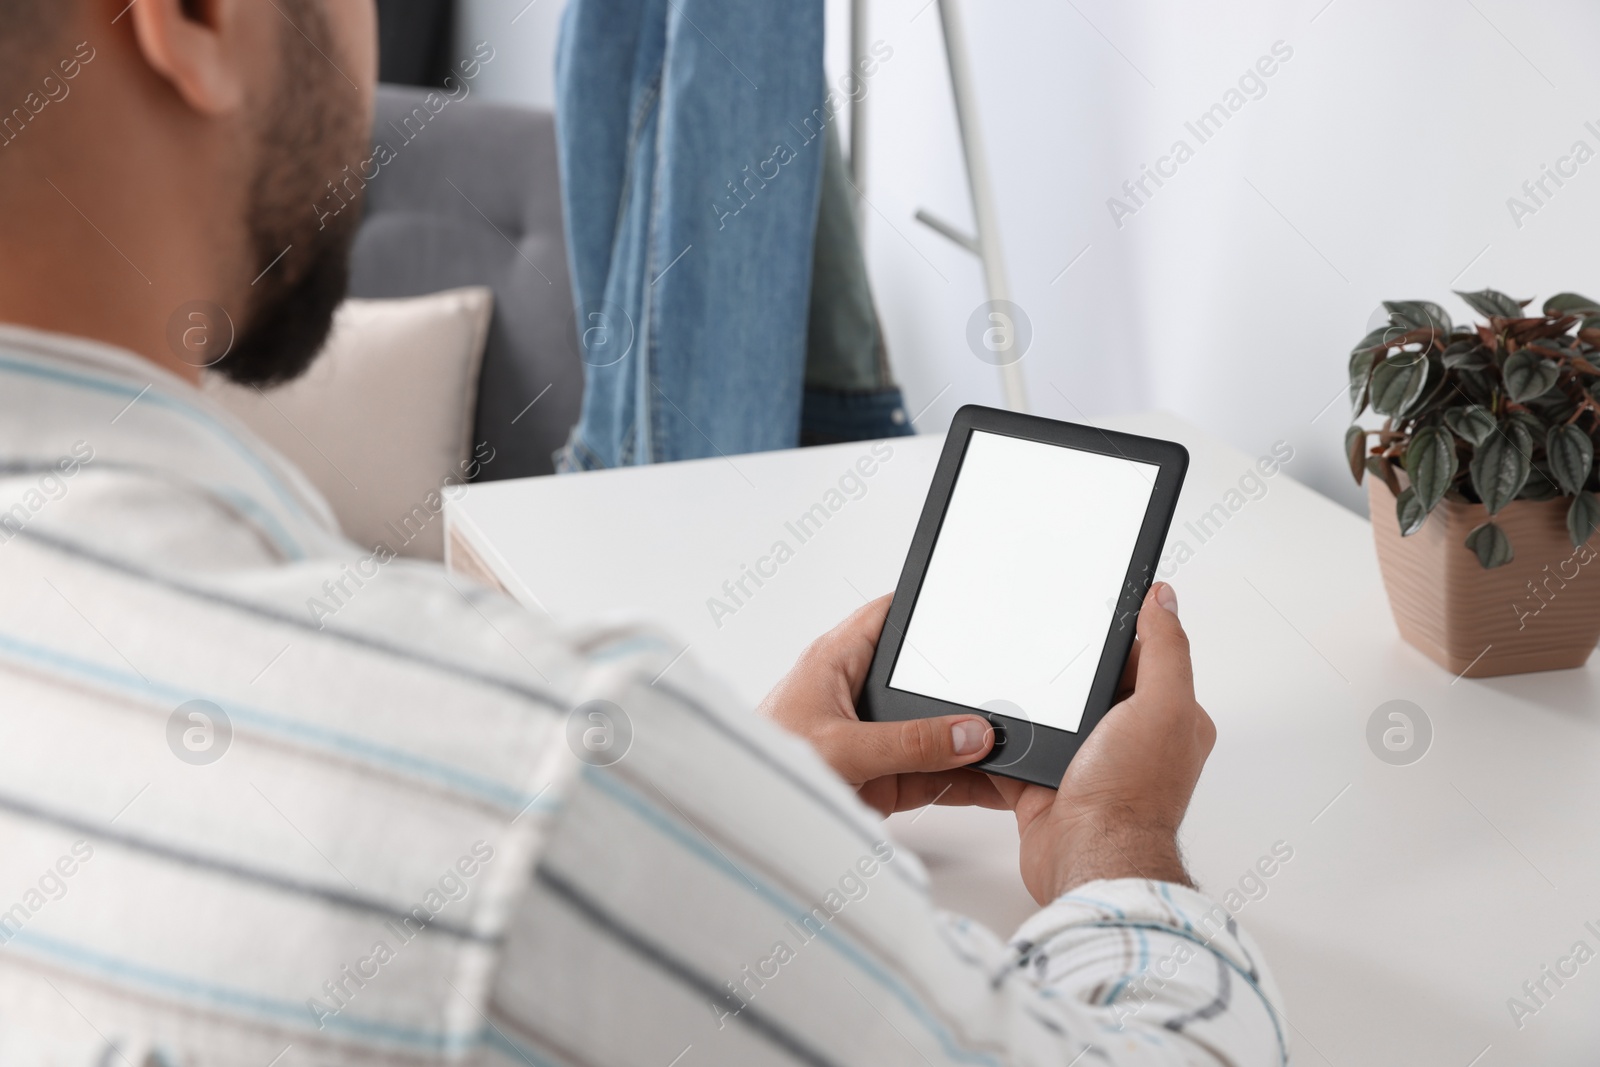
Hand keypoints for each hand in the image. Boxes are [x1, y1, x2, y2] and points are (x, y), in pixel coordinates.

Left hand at [759, 596, 1008, 815]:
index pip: (889, 616)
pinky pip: (931, 773)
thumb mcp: (842, 748)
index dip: (928, 608)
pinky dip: (961, 780)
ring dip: (968, 743)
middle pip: (923, 681)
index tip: (973, 608)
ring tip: (1014, 746)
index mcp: (836, 661)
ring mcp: (872, 738)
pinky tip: (994, 783)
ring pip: (933, 731)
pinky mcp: (880, 777)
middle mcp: (857, 694)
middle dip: (964, 689)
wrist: (740, 819)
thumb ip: (909, 743)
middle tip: (1010, 693)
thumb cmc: (762, 766)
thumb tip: (969, 734)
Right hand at [988, 583, 1215, 903]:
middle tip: (1044, 645)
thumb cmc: (1132, 797)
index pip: (1147, 658)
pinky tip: (991, 722)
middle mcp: (1131, 742)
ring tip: (1014, 679)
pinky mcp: (1049, 784)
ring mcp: (1089, 764)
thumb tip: (1164, 599)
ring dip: (1035, 704)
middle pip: (1094, 685)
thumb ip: (1166, 649)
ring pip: (1056, 715)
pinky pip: (1022, 749)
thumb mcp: (1163, 705)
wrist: (1088, 859)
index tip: (1093, 611)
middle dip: (1069, 669)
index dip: (1121, 634)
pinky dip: (1005, 739)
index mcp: (1169, 719)